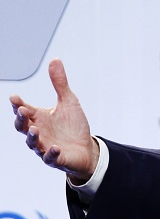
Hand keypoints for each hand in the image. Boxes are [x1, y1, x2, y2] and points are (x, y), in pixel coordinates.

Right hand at [10, 59, 99, 183]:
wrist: (86, 148)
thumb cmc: (73, 126)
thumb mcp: (68, 101)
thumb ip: (59, 83)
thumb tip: (55, 60)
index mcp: (40, 117)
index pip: (24, 110)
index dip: (18, 104)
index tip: (14, 98)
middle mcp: (39, 132)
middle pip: (23, 126)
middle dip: (20, 119)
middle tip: (22, 110)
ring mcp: (45, 146)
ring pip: (33, 143)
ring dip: (32, 137)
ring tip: (35, 129)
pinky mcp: (56, 158)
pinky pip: (50, 158)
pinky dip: (51, 153)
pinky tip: (55, 148)